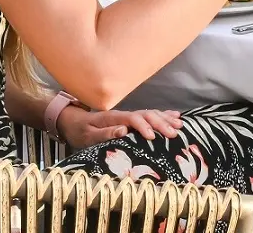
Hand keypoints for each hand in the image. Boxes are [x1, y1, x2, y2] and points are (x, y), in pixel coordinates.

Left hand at [58, 106, 182, 148]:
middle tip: (173, 133)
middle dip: (161, 123)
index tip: (152, 137)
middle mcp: (124, 115)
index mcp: (113, 118)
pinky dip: (164, 115)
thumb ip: (105, 133)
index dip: (143, 127)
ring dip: (166, 119)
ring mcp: (128, 116)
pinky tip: (176, 116)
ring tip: (180, 125)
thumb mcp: (87, 135)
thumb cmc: (80, 131)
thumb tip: (123, 130)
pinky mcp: (131, 120)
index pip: (132, 119)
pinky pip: (150, 116)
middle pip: (146, 115)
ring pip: (151, 114)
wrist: (73, 121)